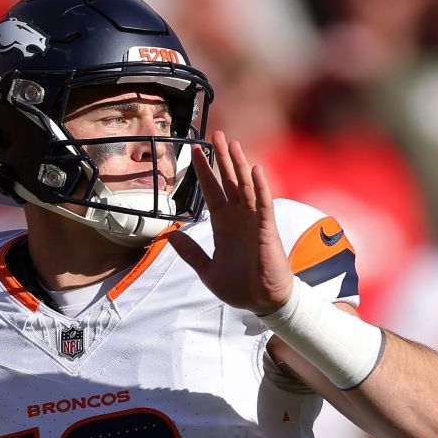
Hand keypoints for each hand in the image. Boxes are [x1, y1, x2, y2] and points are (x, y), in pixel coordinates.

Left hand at [168, 131, 294, 314]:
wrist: (262, 302)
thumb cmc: (239, 287)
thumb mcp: (207, 270)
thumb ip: (190, 252)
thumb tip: (170, 236)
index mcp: (222, 225)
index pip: (212, 191)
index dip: (204, 171)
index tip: (195, 151)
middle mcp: (238, 218)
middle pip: (229, 181)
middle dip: (221, 158)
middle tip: (215, 134)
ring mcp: (253, 221)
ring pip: (245, 186)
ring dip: (239, 164)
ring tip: (232, 143)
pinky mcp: (266, 229)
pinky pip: (263, 204)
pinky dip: (259, 187)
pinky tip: (255, 169)